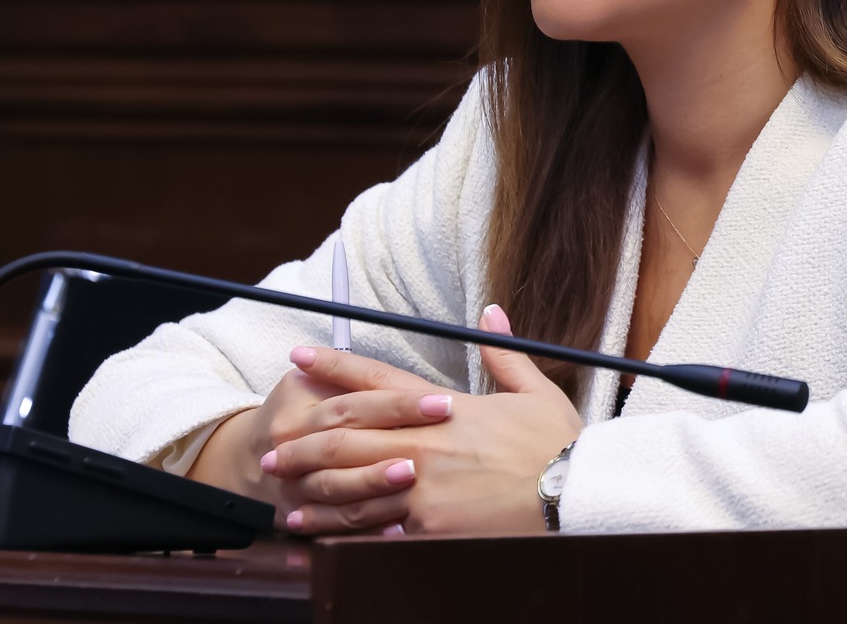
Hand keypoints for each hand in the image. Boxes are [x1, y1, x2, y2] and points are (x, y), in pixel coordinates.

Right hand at [185, 348, 448, 508]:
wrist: (247, 463)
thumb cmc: (292, 415)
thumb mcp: (307, 382)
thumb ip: (344, 372)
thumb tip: (385, 357)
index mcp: (301, 406)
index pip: (355, 401)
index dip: (399, 403)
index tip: (443, 403)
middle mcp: (294, 443)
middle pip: (346, 442)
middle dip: (393, 440)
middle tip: (435, 439)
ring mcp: (295, 484)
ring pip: (337, 486)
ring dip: (375, 483)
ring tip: (413, 480)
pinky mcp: (301, 516)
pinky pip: (335, 524)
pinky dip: (366, 526)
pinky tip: (400, 526)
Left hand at [265, 305, 583, 536]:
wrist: (572, 497)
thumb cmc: (557, 447)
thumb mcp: (535, 390)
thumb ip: (504, 352)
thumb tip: (492, 312)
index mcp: (443, 408)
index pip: (375, 382)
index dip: (332, 367)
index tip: (301, 359)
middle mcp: (422, 444)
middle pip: (346, 436)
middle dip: (304, 440)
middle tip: (274, 446)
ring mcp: (421, 488)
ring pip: (350, 486)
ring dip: (312, 488)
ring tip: (282, 493)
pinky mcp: (427, 528)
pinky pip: (373, 529)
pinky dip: (340, 532)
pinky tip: (317, 535)